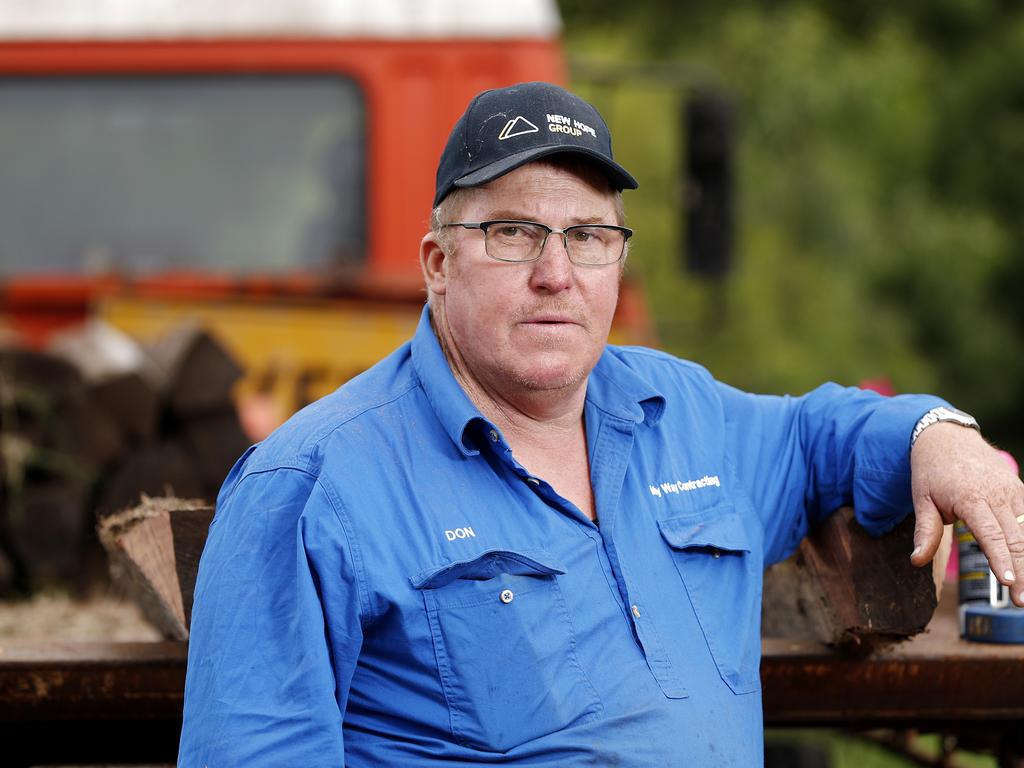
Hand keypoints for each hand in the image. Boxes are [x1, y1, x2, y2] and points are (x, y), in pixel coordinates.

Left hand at [910, 422, 1023, 605]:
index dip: (1000, 558)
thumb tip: (916, 561)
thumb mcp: (921, 499)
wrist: (946, 437)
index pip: (990, 534)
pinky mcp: (1019, 491)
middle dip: (1021, 572)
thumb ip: (925, 531)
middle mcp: (997, 495)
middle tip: (1020, 601)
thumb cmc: (931, 471)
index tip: (1008, 581)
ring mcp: (1012, 492)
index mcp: (971, 498)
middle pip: (1015, 539)